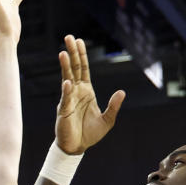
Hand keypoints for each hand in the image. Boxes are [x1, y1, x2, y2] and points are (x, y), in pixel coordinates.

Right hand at [55, 36, 125, 153]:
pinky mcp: (64, 110)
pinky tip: (67, 83)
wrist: (77, 147)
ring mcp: (68, 99)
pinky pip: (66, 98)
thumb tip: (122, 92)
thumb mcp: (107, 120)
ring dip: (65, 66)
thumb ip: (114, 106)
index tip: (79, 41)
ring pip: (67, 79)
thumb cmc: (90, 134)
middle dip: (72, 53)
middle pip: (74, 68)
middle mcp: (76, 92)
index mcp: (87, 91)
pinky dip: (67, 91)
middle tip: (69, 37)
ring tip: (63, 52)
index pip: (83, 69)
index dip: (82, 55)